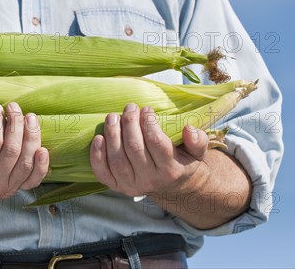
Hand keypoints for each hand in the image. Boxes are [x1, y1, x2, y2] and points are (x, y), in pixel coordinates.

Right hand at [0, 102, 48, 203]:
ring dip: (31, 138)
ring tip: (30, 117)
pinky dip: (42, 166)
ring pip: (25, 163)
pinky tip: (43, 149)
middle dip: (16, 125)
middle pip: (12, 152)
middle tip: (14, 107)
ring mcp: (6, 189)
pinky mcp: (16, 189)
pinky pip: (33, 180)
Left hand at [90, 104, 208, 196]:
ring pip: (117, 159)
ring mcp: (130, 185)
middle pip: (134, 149)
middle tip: (129, 107)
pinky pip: (102, 173)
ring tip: (112, 116)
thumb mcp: (196, 152)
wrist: (170, 186)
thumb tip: (189, 129)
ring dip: (112, 135)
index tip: (146, 109)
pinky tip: (98, 138)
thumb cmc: (181, 161)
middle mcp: (150, 180)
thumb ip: (198, 140)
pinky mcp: (116, 186)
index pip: (156, 143)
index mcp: (170, 170)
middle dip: (129, 124)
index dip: (149, 124)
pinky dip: (96, 156)